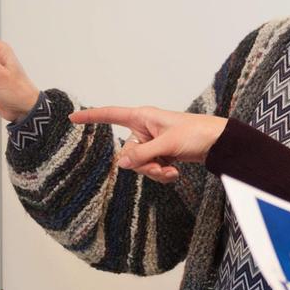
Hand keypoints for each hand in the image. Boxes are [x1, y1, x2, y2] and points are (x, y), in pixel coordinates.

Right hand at [68, 106, 227, 183]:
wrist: (218, 142)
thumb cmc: (195, 133)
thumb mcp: (167, 144)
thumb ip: (142, 154)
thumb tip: (121, 164)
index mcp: (142, 117)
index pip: (110, 114)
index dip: (91, 117)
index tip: (72, 118)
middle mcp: (144, 129)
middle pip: (127, 152)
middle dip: (142, 165)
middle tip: (161, 165)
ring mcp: (152, 142)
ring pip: (139, 165)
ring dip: (154, 171)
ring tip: (171, 168)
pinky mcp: (160, 154)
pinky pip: (151, 169)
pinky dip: (162, 174)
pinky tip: (175, 172)